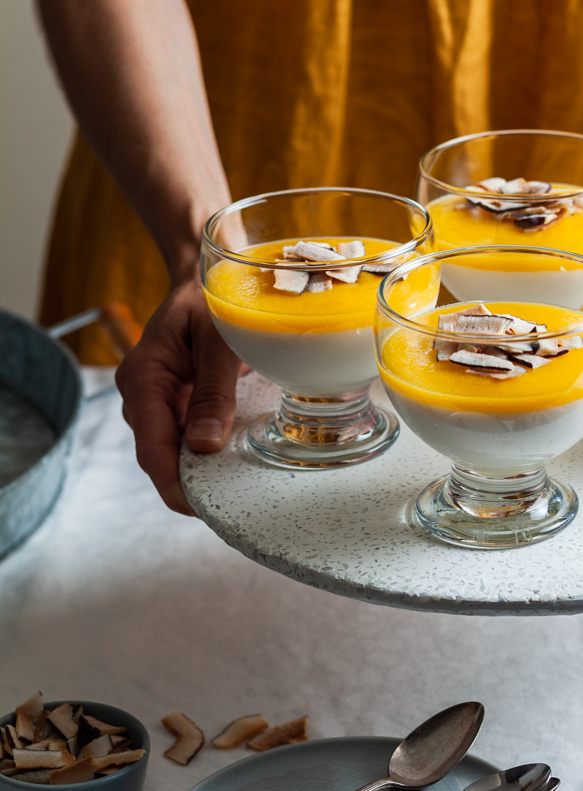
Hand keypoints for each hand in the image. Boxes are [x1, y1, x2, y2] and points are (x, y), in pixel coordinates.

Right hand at [115, 276, 241, 513]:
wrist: (202, 281)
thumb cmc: (210, 302)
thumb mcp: (219, 342)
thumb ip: (213, 392)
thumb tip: (204, 446)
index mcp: (142, 378)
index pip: (151, 447)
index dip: (172, 483)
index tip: (197, 508)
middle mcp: (141, 394)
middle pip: (158, 455)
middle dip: (187, 483)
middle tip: (226, 509)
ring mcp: (154, 401)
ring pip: (170, 449)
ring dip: (197, 468)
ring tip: (233, 490)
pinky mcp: (170, 403)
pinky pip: (182, 436)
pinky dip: (203, 450)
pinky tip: (230, 461)